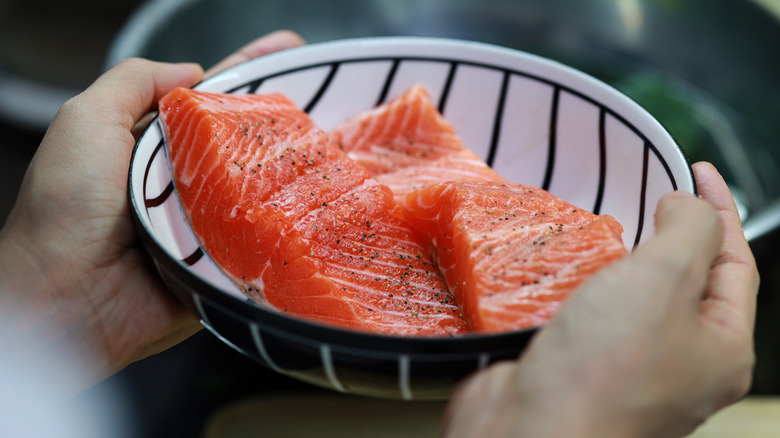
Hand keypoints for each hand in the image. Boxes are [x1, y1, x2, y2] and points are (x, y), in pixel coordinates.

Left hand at [0, 31, 303, 388]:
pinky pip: (265, 242)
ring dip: (298, 175)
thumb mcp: (86, 122)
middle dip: (286, 124)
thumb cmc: (66, 209)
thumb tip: (192, 69)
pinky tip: (324, 211)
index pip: (211, 102)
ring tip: (342, 149)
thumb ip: (132, 82)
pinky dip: (291, 229)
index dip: (249, 75)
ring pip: (264, 192)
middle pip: (246, 145)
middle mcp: (186, 184)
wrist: (67, 299)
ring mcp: (210, 226)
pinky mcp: (224, 264)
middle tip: (333, 100)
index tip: (290, 54)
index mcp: (155, 147)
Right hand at [441, 161, 758, 437]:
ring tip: (601, 225)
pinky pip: (588, 315)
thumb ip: (690, 229)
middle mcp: (680, 363)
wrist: (529, 433)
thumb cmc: (606, 366)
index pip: (736, 263)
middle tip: (646, 195)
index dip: (720, 208)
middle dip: (668, 234)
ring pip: (631, 298)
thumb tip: (686, 208)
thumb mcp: (664, 278)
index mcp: (721, 348)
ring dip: (617, 259)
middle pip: (685, 281)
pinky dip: (579, 285)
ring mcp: (627, 370)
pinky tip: (562, 265)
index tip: (694, 169)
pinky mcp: (579, 369)